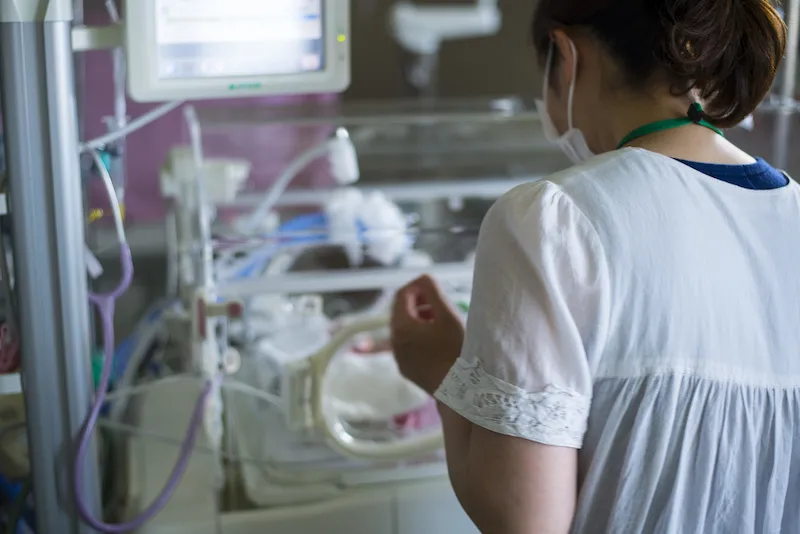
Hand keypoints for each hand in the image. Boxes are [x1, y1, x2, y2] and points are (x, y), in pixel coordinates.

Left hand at [391, 275, 464, 394]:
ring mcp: (399, 358)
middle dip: (419, 303)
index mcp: (401, 327)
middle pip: (401, 312)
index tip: (436, 287)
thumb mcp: (448, 315)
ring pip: (405, 330)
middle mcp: (394, 342)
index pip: (402, 295)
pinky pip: (408, 346)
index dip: (418, 286)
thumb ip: (433, 291)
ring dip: (420, 320)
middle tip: (441, 304)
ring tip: (442, 322)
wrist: (461, 391)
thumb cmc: (457, 350)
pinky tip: (439, 342)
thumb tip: (423, 279)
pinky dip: (419, 337)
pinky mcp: (407, 370)